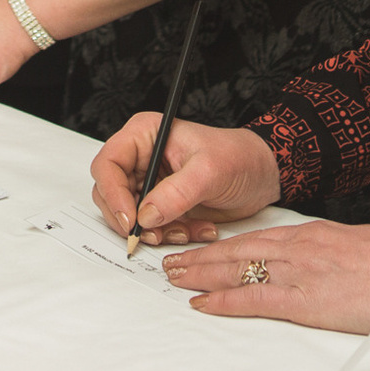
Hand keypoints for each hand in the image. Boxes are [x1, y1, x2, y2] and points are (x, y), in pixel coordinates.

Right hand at [90, 116, 280, 247]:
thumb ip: (176, 192)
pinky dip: (170, 235)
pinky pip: (151, 228)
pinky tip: (196, 229)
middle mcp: (141, 158)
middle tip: (153, 235)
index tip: (130, 221)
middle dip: (131, 220)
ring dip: (154, 231)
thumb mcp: (209, 171)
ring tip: (186, 230)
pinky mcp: (161, 205)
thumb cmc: (238, 157)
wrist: (261, 175)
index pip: (108, 164)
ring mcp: (149, 183)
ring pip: (129, 216)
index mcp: (144, 135)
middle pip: (110, 194)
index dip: (112, 194)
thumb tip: (145, 215)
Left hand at [164, 220, 369, 333]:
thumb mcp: (360, 245)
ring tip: (174, 277)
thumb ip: (334, 252)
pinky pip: (253, 300)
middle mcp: (298, 248)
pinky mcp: (303, 300)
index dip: (225, 245)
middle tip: (173, 260)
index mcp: (312, 234)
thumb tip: (324, 262)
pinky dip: (223, 301)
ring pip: (236, 270)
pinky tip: (201, 303)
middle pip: (238, 250)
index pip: (257, 238)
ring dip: (201, 274)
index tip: (205, 249)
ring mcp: (298, 272)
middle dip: (202, 256)